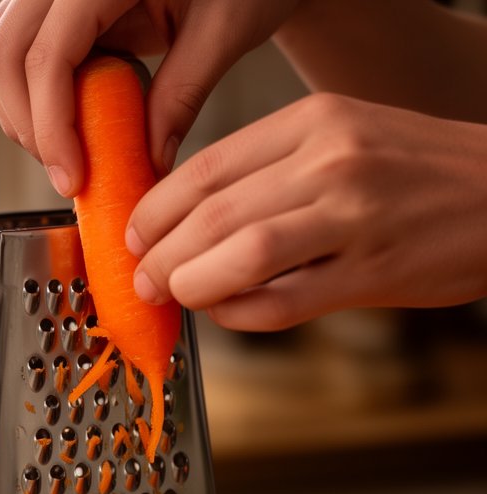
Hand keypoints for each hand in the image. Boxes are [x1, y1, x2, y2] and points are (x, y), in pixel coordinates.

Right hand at [0, 0, 298, 195]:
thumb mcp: (223, 31)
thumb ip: (182, 95)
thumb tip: (149, 162)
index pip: (49, 54)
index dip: (52, 126)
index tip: (72, 179)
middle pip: (2, 53)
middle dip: (28, 126)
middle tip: (69, 173)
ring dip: (22, 112)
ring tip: (70, 151)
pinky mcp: (53, 1)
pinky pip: (17, 49)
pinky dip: (32, 94)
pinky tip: (72, 120)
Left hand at [126, 93, 486, 328]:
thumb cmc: (415, 172)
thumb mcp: (342, 139)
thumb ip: (271, 170)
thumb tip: (193, 218)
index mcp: (315, 122)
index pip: (207, 167)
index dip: (155, 209)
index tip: (135, 234)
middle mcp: (331, 162)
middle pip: (213, 213)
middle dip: (160, 254)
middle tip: (142, 277)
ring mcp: (353, 218)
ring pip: (242, 255)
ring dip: (192, 284)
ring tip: (173, 296)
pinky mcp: (372, 273)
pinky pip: (285, 303)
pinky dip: (242, 314)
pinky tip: (228, 313)